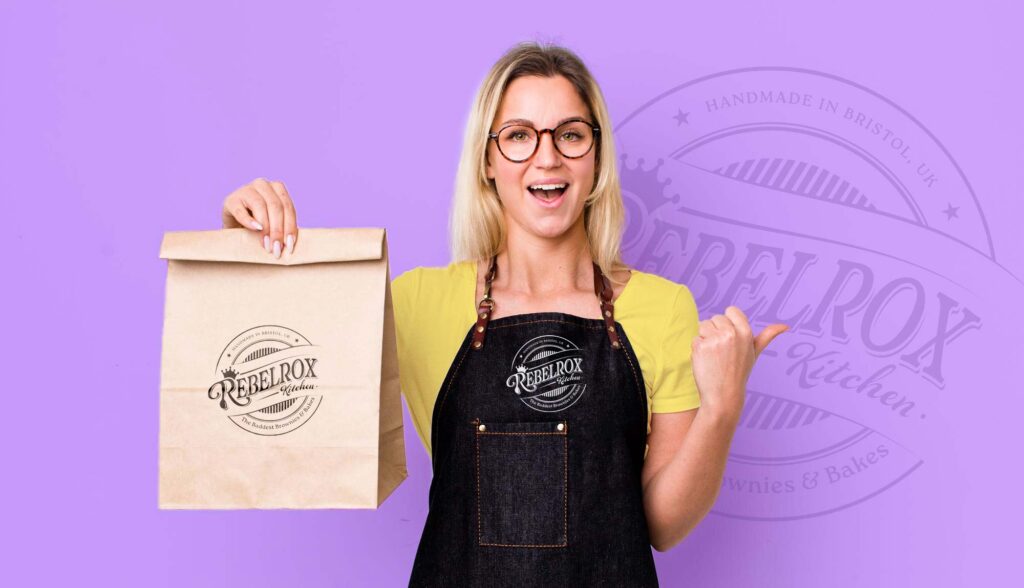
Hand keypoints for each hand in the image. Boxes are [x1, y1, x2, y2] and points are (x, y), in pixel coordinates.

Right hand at [221, 177, 299, 258]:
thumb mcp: (274, 224)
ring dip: (265, 227)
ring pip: (260, 206)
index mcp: (277, 188)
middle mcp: (263, 185)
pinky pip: (241, 210)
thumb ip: (284, 228)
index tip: (289, 245)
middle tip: (277, 248)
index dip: (290, 226)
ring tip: (266, 244)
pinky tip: (255, 229)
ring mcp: (246, 189)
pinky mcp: (231, 200)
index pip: (288, 207)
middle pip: (275, 206)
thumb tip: (290, 243)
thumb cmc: (259, 226)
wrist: (235, 226)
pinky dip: (249, 221)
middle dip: (278, 229)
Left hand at [691, 306, 788, 422]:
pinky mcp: (700, 346)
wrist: (723, 396)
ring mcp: (715, 339)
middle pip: (715, 318)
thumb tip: (786, 326)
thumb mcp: (755, 352)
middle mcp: (731, 333)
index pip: (731, 310)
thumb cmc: (739, 373)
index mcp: (746, 332)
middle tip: (722, 352)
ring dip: (705, 338)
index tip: (730, 338)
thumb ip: (768, 336)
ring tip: (714, 356)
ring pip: (703, 325)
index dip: (728, 323)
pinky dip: (698, 349)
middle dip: (716, 331)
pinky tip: (706, 361)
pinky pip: (695, 338)